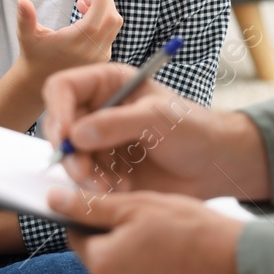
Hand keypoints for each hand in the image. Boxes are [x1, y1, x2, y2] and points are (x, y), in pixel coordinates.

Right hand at [14, 0, 122, 80]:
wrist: (41, 80)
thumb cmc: (34, 54)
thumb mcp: (26, 35)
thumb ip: (25, 18)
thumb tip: (22, 1)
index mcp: (72, 43)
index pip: (96, 19)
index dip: (101, 0)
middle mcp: (90, 52)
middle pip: (111, 20)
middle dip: (105, 0)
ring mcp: (98, 56)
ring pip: (114, 26)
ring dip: (105, 9)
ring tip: (84, 2)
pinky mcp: (102, 58)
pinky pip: (111, 34)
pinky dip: (104, 21)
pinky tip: (86, 15)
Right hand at [42, 62, 272, 199]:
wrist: (214, 165)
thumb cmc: (194, 129)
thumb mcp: (158, 119)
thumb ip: (118, 123)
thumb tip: (76, 135)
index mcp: (107, 84)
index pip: (63, 88)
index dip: (58, 110)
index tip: (67, 137)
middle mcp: (98, 109)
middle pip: (59, 126)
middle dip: (69, 153)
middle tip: (84, 174)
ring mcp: (99, 140)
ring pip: (70, 157)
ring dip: (84, 176)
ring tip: (113, 187)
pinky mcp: (105, 168)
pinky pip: (84, 179)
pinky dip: (97, 188)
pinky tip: (123, 189)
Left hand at [46, 187, 248, 273]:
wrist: (244, 269)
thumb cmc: (193, 230)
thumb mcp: (140, 207)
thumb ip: (92, 207)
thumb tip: (53, 201)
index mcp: (103, 264)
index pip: (80, 241)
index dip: (95, 224)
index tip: (116, 216)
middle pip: (107, 267)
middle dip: (123, 250)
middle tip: (157, 233)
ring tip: (176, 257)